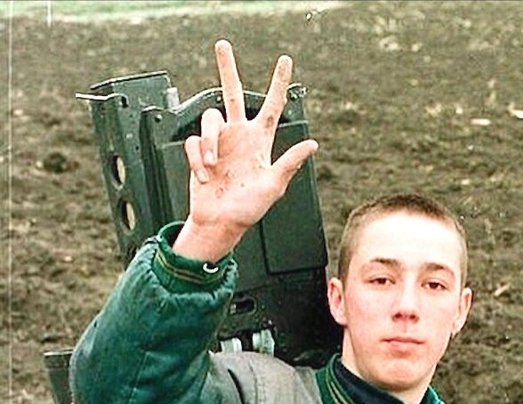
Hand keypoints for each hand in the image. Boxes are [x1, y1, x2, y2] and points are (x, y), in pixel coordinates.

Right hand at [173, 40, 317, 261]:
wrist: (219, 223)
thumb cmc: (248, 210)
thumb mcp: (273, 187)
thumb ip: (290, 163)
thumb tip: (313, 144)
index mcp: (260, 143)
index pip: (272, 107)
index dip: (279, 84)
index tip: (285, 61)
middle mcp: (239, 137)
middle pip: (232, 93)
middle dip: (228, 68)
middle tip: (223, 45)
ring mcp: (219, 142)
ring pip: (209, 119)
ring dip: (210, 143)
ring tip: (215, 167)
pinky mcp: (200, 151)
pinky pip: (195, 142)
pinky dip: (199, 160)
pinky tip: (205, 176)